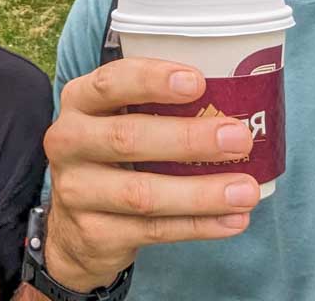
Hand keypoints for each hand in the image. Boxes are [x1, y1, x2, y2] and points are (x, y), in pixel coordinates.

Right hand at [42, 58, 260, 291]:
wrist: (74, 225)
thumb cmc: (112, 154)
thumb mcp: (117, 119)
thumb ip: (156, 107)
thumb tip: (235, 99)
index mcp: (79, 101)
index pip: (110, 83)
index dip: (152, 81)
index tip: (197, 82)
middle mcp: (68, 142)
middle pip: (127, 138)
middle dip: (188, 138)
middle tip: (238, 138)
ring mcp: (76, 191)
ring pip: (142, 194)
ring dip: (201, 192)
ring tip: (246, 190)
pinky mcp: (94, 233)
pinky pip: (153, 230)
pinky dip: (198, 225)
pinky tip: (233, 219)